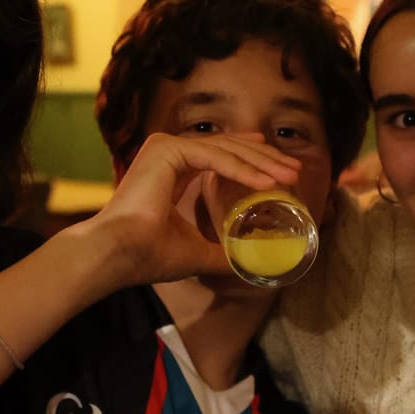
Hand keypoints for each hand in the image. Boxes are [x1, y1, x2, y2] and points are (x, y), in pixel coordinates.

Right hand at [66, 132, 301, 289]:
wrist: (120, 255)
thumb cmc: (149, 256)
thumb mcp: (196, 252)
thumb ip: (221, 253)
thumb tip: (248, 266)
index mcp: (171, 169)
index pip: (219, 154)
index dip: (251, 158)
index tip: (278, 166)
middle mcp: (167, 152)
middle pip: (227, 148)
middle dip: (265, 159)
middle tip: (294, 171)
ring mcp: (165, 147)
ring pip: (224, 149)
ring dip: (260, 163)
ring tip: (288, 177)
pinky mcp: (165, 149)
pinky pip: (213, 157)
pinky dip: (241, 170)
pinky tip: (265, 182)